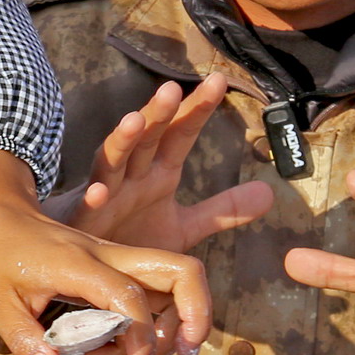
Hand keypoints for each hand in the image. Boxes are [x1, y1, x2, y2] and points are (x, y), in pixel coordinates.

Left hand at [0, 145, 213, 354]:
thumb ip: (25, 340)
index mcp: (78, 263)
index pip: (131, 298)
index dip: (142, 337)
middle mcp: (107, 256)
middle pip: (182, 270)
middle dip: (197, 314)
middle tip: (182, 354)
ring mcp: (115, 258)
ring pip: (174, 279)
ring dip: (172, 323)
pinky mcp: (114, 266)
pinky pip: (152, 289)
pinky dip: (153, 319)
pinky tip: (118, 343)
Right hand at [68, 77, 273, 254]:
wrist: (92, 272)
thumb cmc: (133, 241)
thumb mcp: (185, 227)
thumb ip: (223, 210)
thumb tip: (269, 193)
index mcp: (157, 174)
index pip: (180, 134)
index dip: (197, 109)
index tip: (218, 81)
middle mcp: (131, 178)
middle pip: (147, 139)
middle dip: (158, 113)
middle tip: (173, 88)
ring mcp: (105, 197)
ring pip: (112, 162)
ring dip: (122, 142)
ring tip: (135, 121)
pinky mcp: (84, 224)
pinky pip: (87, 210)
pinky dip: (92, 199)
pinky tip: (98, 192)